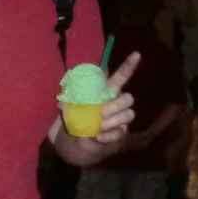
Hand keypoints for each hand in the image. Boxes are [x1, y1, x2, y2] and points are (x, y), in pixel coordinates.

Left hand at [51, 52, 140, 166]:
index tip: (137, 54)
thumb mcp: (69, 108)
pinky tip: (98, 136)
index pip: (120, 77)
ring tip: (98, 126)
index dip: (128, 66)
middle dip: (116, 104)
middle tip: (101, 112)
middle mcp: (116, 104)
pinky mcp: (120, 134)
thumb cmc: (75, 119)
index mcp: (105, 93)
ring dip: (113, 120)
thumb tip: (60, 103)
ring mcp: (121, 120)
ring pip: (129, 114)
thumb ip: (67, 101)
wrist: (76, 144)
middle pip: (128, 98)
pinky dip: (109, 135)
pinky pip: (121, 132)